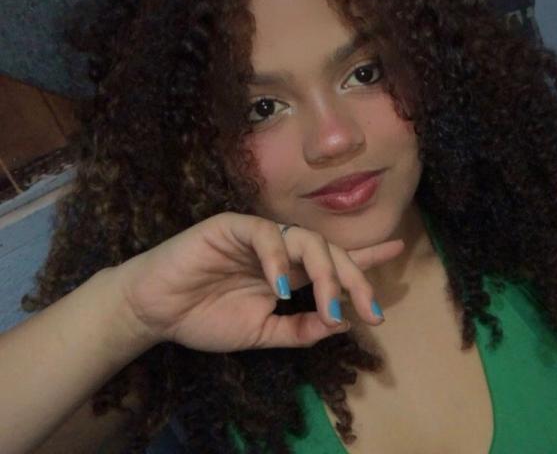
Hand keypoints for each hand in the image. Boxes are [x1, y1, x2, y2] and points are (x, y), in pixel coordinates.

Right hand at [115, 212, 403, 351]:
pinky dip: (277, 260)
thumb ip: (298, 330)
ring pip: (306, 240)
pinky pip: (266, 235)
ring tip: (331, 308)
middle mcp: (279, 252)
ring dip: (324, 274)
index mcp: (287, 273)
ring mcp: (258, 237)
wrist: (156, 312)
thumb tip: (341, 324)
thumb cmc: (204, 318)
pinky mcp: (232, 226)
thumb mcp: (261, 333)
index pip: (333, 262)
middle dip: (354, 278)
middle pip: (329, 252)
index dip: (365, 256)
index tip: (397, 249)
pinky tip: (282, 287)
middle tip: (370, 308)